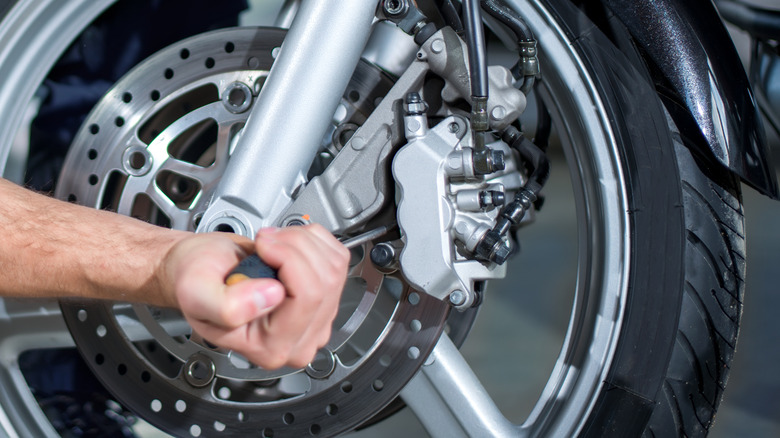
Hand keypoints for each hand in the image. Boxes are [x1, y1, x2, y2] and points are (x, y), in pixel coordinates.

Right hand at [163, 224, 349, 368]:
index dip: (287, 259)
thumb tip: (271, 298)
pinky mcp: (326, 296)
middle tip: (266, 242)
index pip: (307, 298)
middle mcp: (300, 339)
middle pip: (326, 282)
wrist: (204, 269)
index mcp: (270, 347)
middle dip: (295, 247)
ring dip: (304, 241)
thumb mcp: (196, 293)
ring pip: (334, 267)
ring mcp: (317, 318)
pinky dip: (314, 241)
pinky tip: (288, 246)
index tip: (263, 246)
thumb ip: (226, 307)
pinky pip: (338, 258)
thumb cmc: (199, 280)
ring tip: (273, 244)